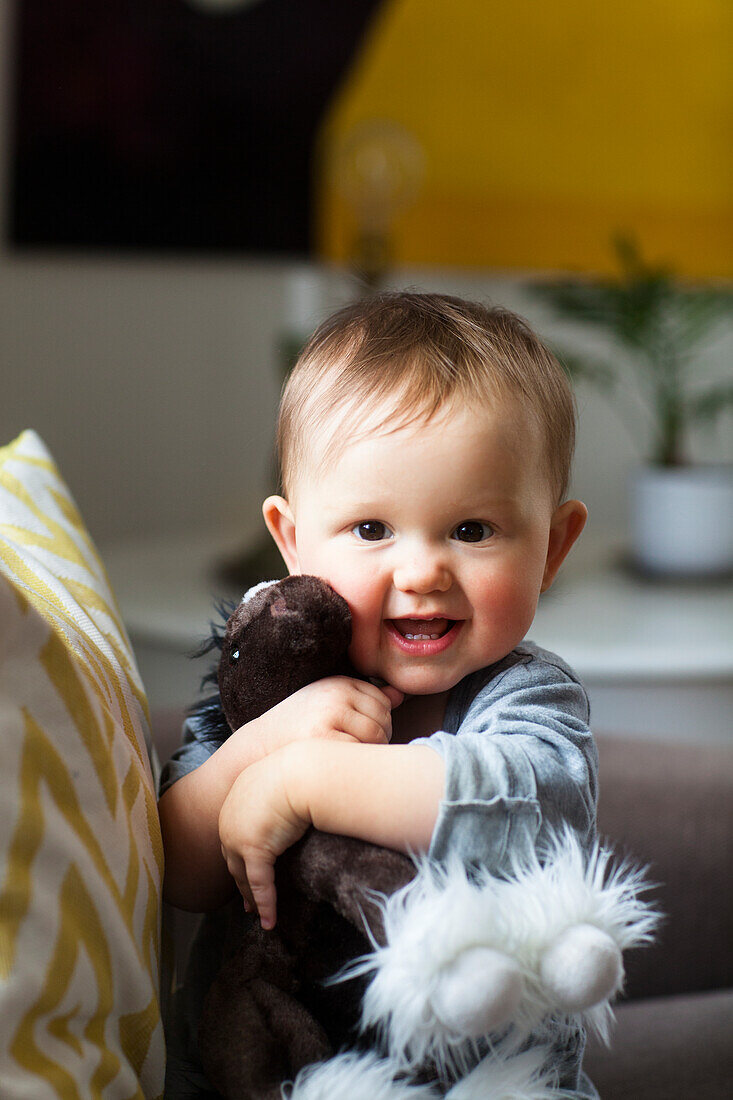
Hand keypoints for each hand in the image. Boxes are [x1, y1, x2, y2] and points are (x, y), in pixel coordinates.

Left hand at [218, 746, 309, 929]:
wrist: (304, 771)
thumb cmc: (306, 769)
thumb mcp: (289, 778)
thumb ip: (287, 792)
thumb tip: (300, 797)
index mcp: (238, 796)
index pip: (236, 832)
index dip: (240, 853)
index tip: (245, 869)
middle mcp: (230, 816)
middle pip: (233, 856)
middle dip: (239, 879)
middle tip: (246, 900)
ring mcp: (238, 834)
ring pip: (242, 874)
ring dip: (250, 896)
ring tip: (256, 913)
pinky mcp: (253, 849)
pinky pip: (260, 883)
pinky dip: (266, 904)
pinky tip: (270, 921)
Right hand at [254, 676, 401, 756]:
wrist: (258, 747)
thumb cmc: (297, 727)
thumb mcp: (327, 703)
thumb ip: (363, 698)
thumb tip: (399, 695)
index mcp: (339, 683)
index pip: (383, 701)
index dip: (379, 723)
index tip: (363, 736)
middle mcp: (336, 694)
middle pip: (384, 718)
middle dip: (379, 738)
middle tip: (358, 752)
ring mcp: (331, 715)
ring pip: (377, 735)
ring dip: (372, 751)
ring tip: (352, 758)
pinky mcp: (325, 738)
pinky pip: (361, 751)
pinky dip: (358, 762)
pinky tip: (343, 766)